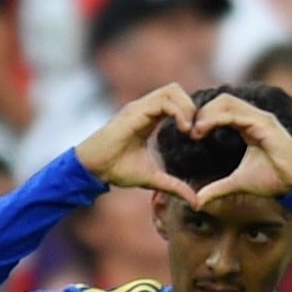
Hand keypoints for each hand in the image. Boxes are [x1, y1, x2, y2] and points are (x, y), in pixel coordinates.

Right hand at [75, 86, 200, 202]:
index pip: (176, 101)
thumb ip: (174, 186)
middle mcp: (145, 109)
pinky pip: (163, 101)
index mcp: (149, 119)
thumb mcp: (152, 178)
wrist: (94, 169)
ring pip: (172, 90)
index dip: (191, 114)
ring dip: (187, 107)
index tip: (198, 137)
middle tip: (198, 132)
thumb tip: (195, 202)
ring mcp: (139, 107)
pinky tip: (184, 129)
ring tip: (191, 131)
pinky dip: (179, 111)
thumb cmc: (116, 169)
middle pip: (176, 90)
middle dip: (192, 107)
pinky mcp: (134, 112)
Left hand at [184, 91, 291, 207]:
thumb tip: (198, 201)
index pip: (222, 109)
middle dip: (202, 111)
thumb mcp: (238, 183)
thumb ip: (217, 189)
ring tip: (195, 130)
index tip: (190, 134)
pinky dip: (217, 117)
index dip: (204, 117)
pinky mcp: (265, 123)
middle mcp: (254, 117)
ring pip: (227, 101)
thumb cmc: (273, 180)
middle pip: (222, 101)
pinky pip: (236, 112)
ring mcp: (260, 117)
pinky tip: (204, 129)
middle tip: (189, 131)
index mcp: (248, 126)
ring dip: (207, 113)